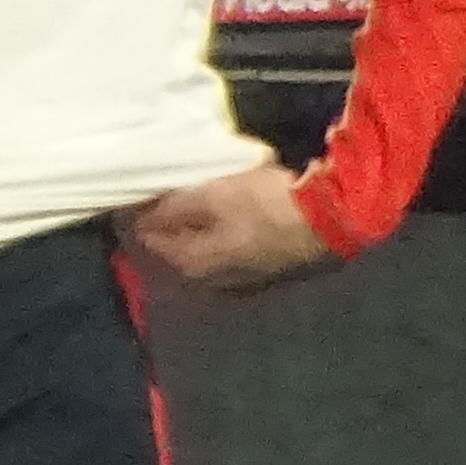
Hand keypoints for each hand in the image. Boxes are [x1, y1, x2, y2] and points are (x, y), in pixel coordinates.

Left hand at [128, 157, 337, 292]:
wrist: (327, 220)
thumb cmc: (263, 206)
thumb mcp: (212, 198)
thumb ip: (172, 208)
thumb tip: (138, 216)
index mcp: (189, 264)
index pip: (148, 237)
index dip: (140, 211)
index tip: (141, 186)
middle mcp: (208, 278)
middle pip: (175, 243)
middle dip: (168, 218)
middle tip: (166, 186)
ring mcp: (235, 275)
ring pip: (201, 243)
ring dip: (195, 222)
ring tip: (195, 192)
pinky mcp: (258, 264)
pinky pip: (225, 242)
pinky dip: (219, 225)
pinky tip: (225, 206)